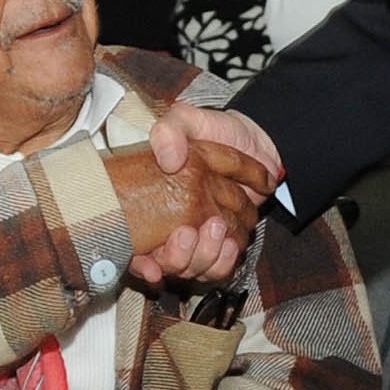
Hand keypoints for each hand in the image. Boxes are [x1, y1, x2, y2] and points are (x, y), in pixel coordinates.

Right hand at [131, 102, 283, 284]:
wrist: (255, 140)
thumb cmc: (215, 129)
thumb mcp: (187, 119)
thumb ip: (171, 131)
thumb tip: (167, 161)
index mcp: (149, 201)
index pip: (134, 244)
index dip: (139, 262)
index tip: (149, 264)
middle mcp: (168, 225)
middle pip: (167, 263)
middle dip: (177, 258)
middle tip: (187, 232)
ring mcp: (196, 237)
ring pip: (193, 269)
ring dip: (204, 255)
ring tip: (216, 227)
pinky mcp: (221, 244)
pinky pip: (218, 270)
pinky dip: (223, 261)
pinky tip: (230, 242)